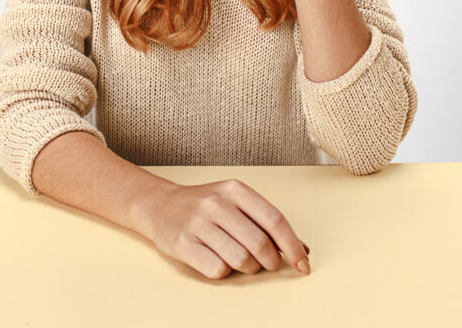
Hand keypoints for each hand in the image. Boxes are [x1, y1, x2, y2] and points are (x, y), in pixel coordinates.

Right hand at [137, 179, 310, 279]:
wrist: (159, 205)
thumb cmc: (205, 206)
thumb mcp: (235, 203)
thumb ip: (265, 223)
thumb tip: (301, 250)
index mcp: (235, 189)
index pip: (274, 219)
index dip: (292, 245)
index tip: (302, 263)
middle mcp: (216, 203)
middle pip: (260, 244)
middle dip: (270, 262)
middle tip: (266, 264)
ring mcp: (198, 223)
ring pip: (241, 260)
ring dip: (248, 268)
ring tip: (241, 261)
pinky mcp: (183, 243)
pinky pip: (218, 270)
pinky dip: (224, 272)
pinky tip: (217, 260)